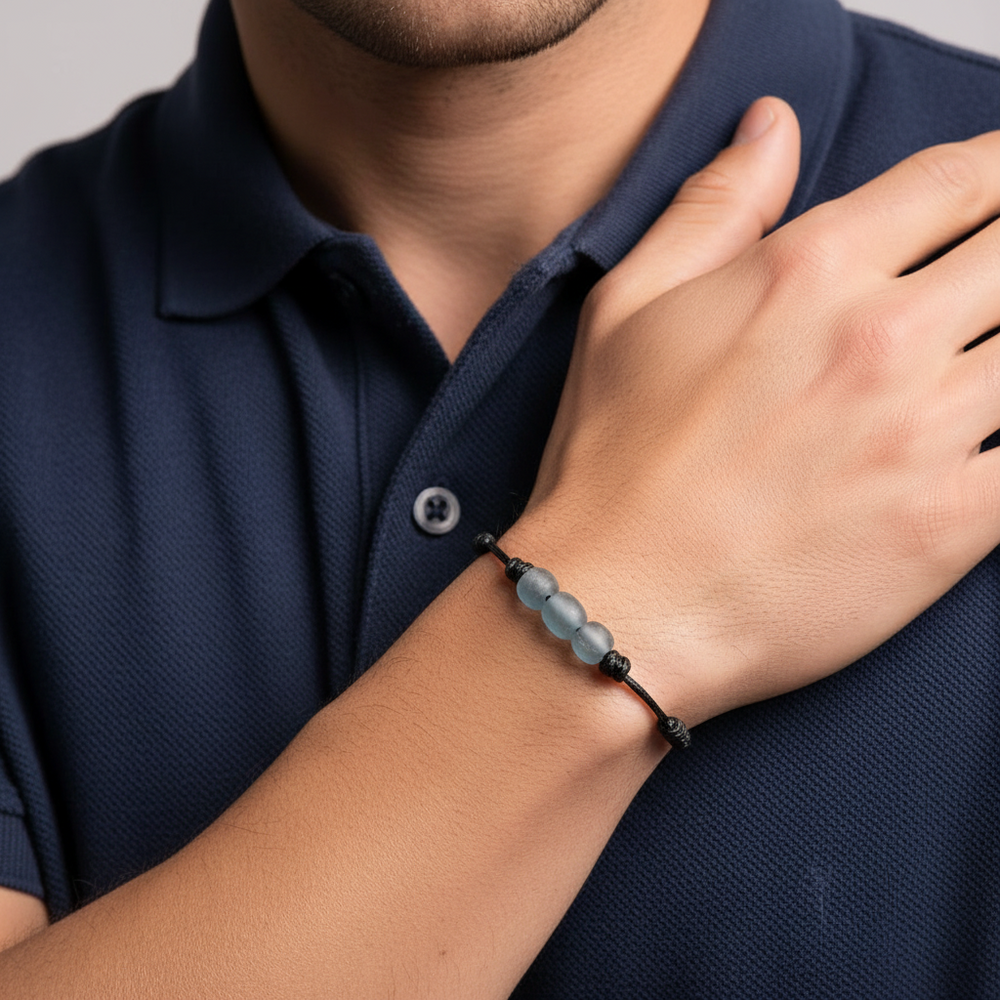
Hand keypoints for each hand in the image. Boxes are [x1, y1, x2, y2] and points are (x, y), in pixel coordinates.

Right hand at [514, 98, 999, 726]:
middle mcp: (879, 336)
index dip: (999, 174)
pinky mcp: (952, 524)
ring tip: (982, 362)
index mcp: (807, 270)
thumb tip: (771, 126)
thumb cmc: (612, 464)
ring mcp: (925, 432)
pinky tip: (993, 432)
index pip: (957, 181)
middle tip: (993, 284)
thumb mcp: (628, 309)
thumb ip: (714, 206)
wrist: (618, 606)